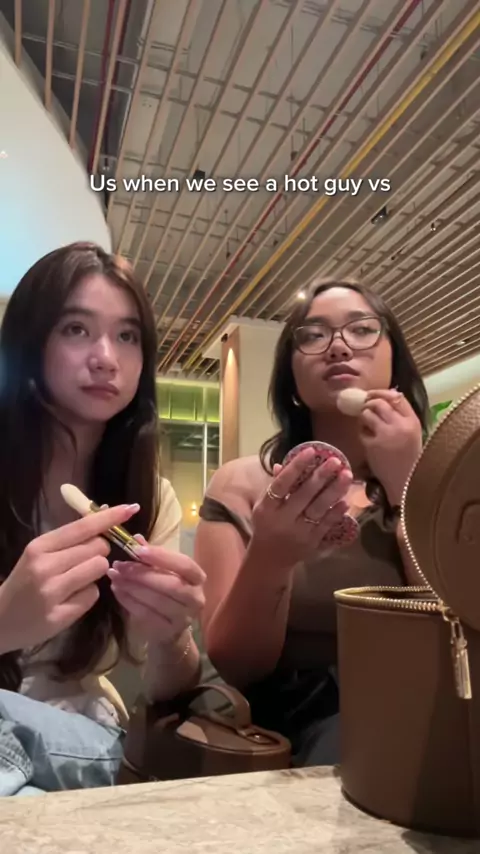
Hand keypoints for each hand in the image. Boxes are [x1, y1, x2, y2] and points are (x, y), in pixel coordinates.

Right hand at [0, 504, 139, 653]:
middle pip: (98, 548)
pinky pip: (93, 595)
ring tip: (76, 580)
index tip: (131, 508)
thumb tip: (104, 516)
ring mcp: (52, 593)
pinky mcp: (60, 616)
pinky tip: (70, 599)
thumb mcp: (39, 554)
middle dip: (99, 552)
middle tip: (82, 561)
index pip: (83, 527)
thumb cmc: (24, 582)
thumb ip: (69, 539)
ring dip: (95, 573)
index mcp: (40, 546)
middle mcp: (45, 567)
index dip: (110, 518)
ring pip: (99, 569)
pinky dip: (88, 595)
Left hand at [108, 538, 205, 644]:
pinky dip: (128, 600)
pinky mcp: (167, 631)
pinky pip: (145, 614)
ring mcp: (183, 618)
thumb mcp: (164, 571)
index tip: (137, 550)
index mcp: (197, 578)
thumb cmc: (168, 592)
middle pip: (170, 585)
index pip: (184, 565)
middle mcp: (195, 599)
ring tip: (114, 575)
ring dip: (132, 586)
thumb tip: (135, 539)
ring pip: (156, 601)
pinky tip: (116, 589)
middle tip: (119, 565)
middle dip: (142, 574)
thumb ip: (152, 556)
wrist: (172, 629)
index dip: (162, 557)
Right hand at [250, 447, 351, 571]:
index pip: (281, 484)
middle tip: (336, 461)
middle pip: (303, 495)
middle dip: (321, 476)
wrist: (270, 559)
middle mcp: (282, 520)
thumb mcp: (264, 505)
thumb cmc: (267, 525)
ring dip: (333, 491)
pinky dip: (336, 512)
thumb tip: (284, 463)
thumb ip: (274, 485)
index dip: (296, 467)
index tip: (310, 451)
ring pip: (318, 509)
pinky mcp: (312, 543)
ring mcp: (299, 533)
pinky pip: (326, 525)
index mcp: (267, 508)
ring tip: (346, 475)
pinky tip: (346, 500)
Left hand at [360, 389, 422, 504]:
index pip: (397, 397)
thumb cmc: (410, 460)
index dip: (382, 393)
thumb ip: (402, 418)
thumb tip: (387, 397)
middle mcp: (400, 424)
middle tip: (364, 407)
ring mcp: (385, 434)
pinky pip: (362, 430)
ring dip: (363, 417)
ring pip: (367, 413)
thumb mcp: (413, 435)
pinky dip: (362, 432)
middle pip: (380, 402)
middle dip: (369, 402)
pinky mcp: (372, 444)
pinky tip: (367, 439)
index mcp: (413, 421)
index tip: (373, 394)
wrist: (406, 483)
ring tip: (366, 425)